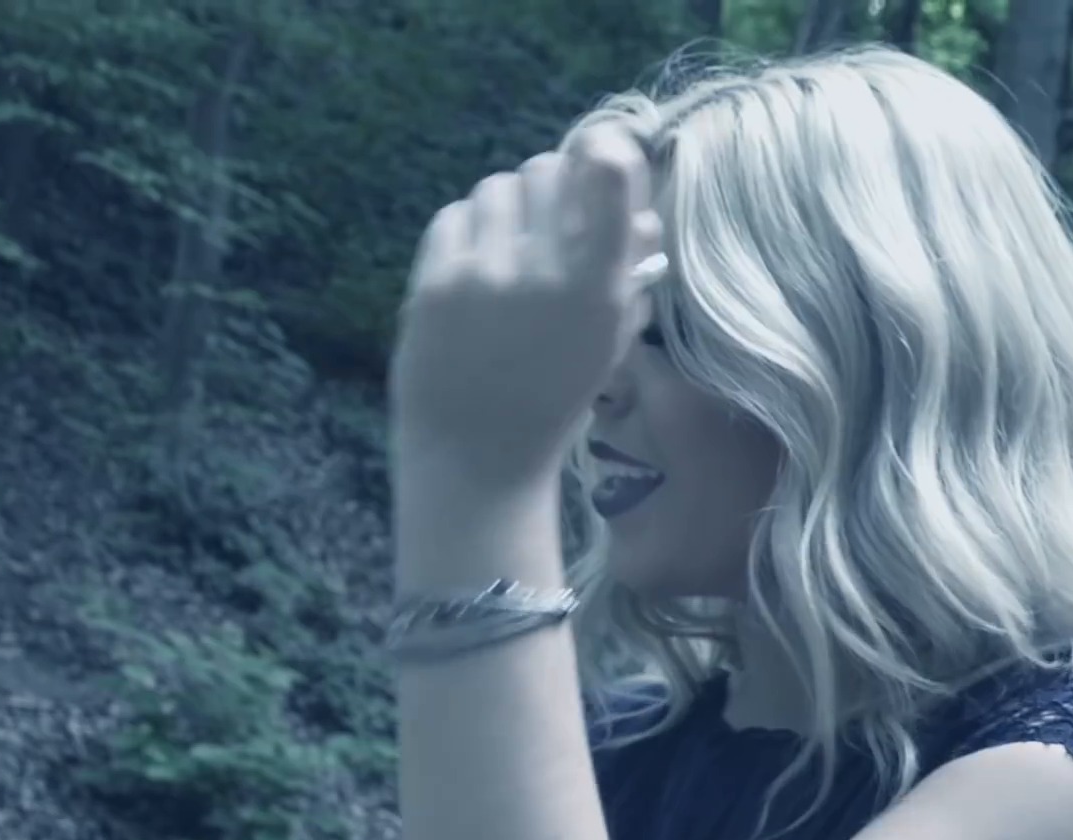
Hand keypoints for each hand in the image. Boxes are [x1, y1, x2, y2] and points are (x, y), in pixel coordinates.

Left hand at [388, 123, 661, 489]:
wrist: (478, 454)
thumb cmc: (555, 398)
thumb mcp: (608, 340)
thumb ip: (628, 273)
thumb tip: (638, 212)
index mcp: (599, 289)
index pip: (607, 177)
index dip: (605, 152)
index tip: (602, 157)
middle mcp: (543, 271)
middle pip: (546, 169)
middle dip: (553, 186)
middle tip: (551, 220)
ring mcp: (483, 273)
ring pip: (496, 187)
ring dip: (509, 208)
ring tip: (509, 249)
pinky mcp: (434, 281)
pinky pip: (455, 215)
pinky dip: (469, 231)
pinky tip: (476, 267)